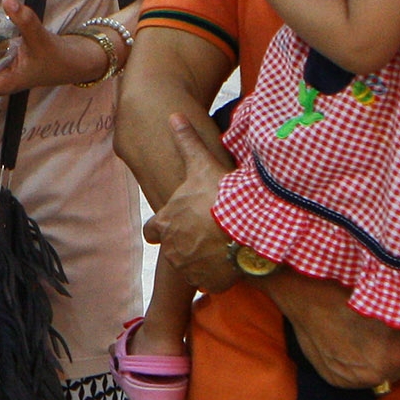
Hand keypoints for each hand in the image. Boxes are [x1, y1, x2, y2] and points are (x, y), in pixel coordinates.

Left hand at [141, 115, 243, 294]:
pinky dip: (219, 273)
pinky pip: (212, 280)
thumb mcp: (201, 164)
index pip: (152, 229)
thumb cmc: (220, 196)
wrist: (247, 230)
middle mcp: (171, 249)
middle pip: (173, 249)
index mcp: (165, 223)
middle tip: (206, 233)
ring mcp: (189, 269)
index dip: (162, 226)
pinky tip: (232, 259)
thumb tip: (173, 116)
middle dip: (186, 243)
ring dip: (203, 259)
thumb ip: (186, 142)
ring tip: (222, 245)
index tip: (175, 221)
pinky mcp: (209, 283)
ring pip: (191, 266)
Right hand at [262, 274, 399, 389]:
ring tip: (365, 332)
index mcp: (397, 356)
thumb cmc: (354, 286)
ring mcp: (353, 381)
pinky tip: (349, 341)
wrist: (302, 290)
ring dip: (380, 357)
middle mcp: (376, 375)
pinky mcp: (335, 380)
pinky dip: (358, 363)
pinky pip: (359, 377)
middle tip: (386, 326)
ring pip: (384, 374)